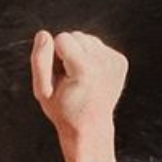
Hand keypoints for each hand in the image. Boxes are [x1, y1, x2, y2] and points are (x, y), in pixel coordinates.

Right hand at [29, 30, 126, 161]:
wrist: (91, 127)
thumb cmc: (63, 110)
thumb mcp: (42, 91)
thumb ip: (40, 61)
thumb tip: (43, 34)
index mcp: (85, 69)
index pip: (62, 37)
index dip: (54, 55)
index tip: (59, 75)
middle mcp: (104, 63)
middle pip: (76, 35)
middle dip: (67, 51)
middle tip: (68, 77)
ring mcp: (115, 62)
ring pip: (88, 39)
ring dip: (79, 52)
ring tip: (78, 76)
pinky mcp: (121, 62)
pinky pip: (98, 46)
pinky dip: (91, 56)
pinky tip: (90, 76)